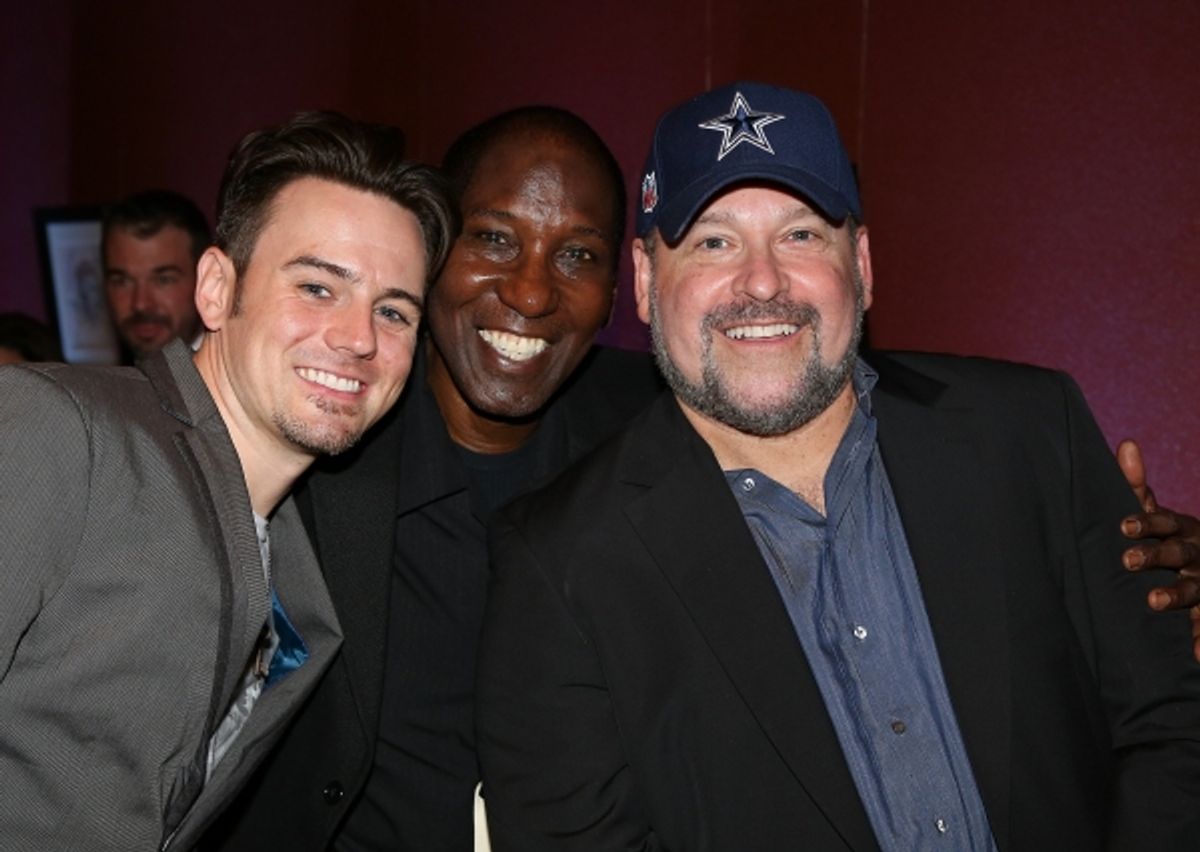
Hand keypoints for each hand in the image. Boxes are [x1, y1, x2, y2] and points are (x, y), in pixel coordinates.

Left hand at [1117, 439, 1199, 661]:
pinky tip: (1196, 655)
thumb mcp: (1156, 513)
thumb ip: (1137, 485)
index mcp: (1183, 528)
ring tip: (1153, 602)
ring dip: (1176, 594)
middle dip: (1155, 556)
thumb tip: (1126, 444)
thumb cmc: (1170, 537)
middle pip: (1178, 552)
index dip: (1145, 521)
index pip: (1165, 521)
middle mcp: (1198, 553)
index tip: (1123, 526)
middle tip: (1127, 561)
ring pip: (1194, 588)